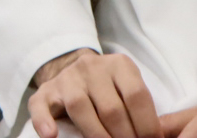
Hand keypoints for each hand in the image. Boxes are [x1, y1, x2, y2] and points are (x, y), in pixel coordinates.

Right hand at [29, 49, 159, 137]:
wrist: (71, 70)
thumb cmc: (107, 88)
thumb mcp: (126, 87)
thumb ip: (136, 106)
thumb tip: (155, 136)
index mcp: (118, 65)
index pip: (136, 95)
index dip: (146, 124)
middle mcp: (91, 67)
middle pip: (111, 107)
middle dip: (125, 136)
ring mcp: (66, 79)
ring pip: (80, 108)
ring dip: (97, 135)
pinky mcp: (44, 93)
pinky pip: (41, 107)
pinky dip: (44, 122)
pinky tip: (51, 136)